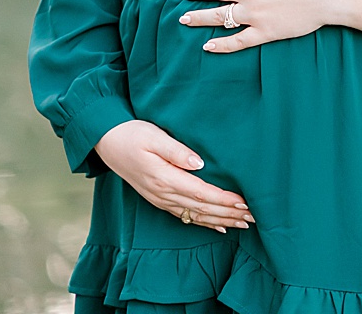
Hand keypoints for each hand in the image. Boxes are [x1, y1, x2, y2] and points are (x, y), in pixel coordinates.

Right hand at [94, 120, 253, 231]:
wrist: (107, 142)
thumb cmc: (133, 135)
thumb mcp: (154, 136)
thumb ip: (176, 150)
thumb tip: (198, 163)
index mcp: (164, 178)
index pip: (201, 193)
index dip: (224, 200)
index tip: (245, 202)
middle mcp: (162, 193)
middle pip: (201, 208)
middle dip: (229, 214)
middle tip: (254, 217)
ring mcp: (160, 199)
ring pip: (195, 215)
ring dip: (220, 220)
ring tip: (243, 223)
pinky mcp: (158, 198)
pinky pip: (184, 216)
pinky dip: (203, 222)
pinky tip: (218, 227)